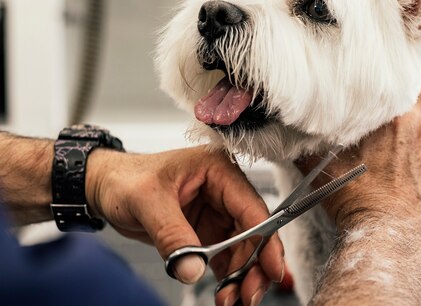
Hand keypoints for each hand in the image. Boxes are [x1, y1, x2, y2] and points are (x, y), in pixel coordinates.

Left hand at [86, 146, 283, 305]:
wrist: (106, 186)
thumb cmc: (126, 179)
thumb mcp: (147, 202)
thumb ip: (172, 235)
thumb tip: (192, 269)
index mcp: (219, 171)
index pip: (252, 208)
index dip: (265, 240)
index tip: (270, 269)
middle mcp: (225, 191)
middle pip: (253, 233)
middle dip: (254, 266)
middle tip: (247, 296)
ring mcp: (218, 213)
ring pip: (244, 249)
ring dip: (241, 276)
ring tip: (231, 301)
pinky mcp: (208, 232)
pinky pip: (226, 257)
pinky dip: (228, 278)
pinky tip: (224, 295)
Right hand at [297, 63, 420, 239]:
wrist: (386, 232)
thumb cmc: (355, 201)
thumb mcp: (322, 167)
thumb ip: (305, 143)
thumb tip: (286, 128)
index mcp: (386, 116)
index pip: (397, 75)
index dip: (395, 63)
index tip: (389, 56)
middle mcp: (416, 120)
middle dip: (417, 69)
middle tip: (409, 62)